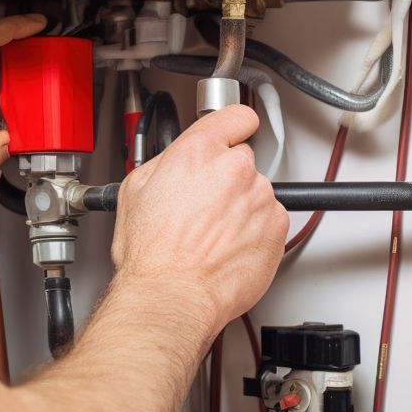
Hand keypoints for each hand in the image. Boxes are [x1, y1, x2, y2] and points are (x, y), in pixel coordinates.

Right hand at [110, 105, 287, 333]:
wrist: (173, 295)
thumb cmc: (152, 254)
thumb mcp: (135, 190)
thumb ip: (166, 163)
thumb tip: (177, 161)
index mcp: (198, 152)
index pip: (236, 116)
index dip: (233, 126)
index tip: (234, 132)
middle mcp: (234, 169)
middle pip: (242, 159)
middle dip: (226, 177)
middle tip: (204, 204)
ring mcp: (260, 198)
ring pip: (255, 192)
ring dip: (240, 207)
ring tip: (211, 233)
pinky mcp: (276, 227)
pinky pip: (269, 221)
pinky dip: (254, 232)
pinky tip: (227, 246)